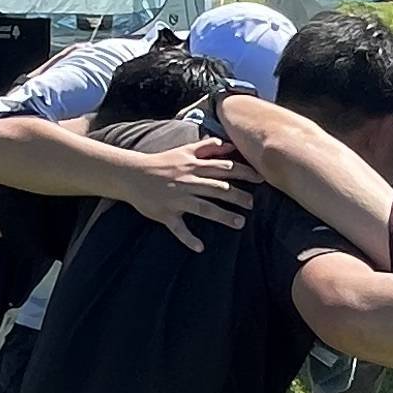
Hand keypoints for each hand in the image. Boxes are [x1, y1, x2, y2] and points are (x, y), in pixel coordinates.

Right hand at [118, 139, 252, 246]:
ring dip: (223, 216)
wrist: (131, 174)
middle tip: (252, 204)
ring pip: (204, 208)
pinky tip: (200, 247)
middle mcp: (188, 182)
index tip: (260, 179)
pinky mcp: (166, 214)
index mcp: (193, 166)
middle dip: (238, 196)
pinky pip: (178, 228)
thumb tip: (228, 145)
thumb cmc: (161, 163)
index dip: (243, 173)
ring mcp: (177, 199)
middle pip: (218, 189)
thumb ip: (206, 147)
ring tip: (240, 223)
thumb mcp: (183, 151)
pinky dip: (189, 238)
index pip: (224, 168)